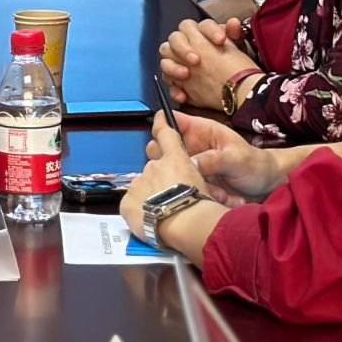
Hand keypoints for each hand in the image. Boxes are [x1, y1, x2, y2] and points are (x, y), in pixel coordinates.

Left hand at [122, 114, 212, 239]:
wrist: (183, 225)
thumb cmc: (201, 205)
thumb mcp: (214, 187)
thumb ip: (209, 176)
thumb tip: (208, 174)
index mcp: (175, 159)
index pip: (167, 135)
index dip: (162, 124)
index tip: (160, 116)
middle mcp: (154, 167)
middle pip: (155, 168)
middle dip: (163, 179)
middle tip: (175, 196)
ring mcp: (139, 183)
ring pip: (144, 186)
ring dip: (152, 195)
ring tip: (165, 212)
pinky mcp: (128, 201)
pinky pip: (133, 204)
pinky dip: (141, 210)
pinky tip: (152, 220)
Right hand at [154, 111, 282, 205]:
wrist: (266, 188)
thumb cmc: (255, 165)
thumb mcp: (237, 158)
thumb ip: (214, 159)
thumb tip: (189, 164)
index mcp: (200, 131)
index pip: (170, 120)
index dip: (161, 128)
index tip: (165, 144)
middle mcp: (190, 147)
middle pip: (160, 148)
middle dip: (169, 162)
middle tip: (187, 174)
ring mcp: (189, 166)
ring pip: (169, 172)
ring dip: (185, 182)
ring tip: (211, 190)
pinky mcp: (191, 184)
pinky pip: (181, 189)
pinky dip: (194, 195)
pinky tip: (215, 198)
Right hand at [156, 17, 252, 104]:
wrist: (235, 89)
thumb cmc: (234, 66)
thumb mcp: (237, 50)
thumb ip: (234, 34)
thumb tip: (233, 22)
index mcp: (199, 34)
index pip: (197, 25)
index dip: (209, 31)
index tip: (221, 41)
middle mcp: (186, 47)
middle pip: (174, 38)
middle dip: (183, 48)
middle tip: (196, 60)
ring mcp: (179, 65)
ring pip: (165, 60)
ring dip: (173, 67)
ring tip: (186, 74)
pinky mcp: (177, 83)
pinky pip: (169, 84)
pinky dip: (175, 90)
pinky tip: (184, 95)